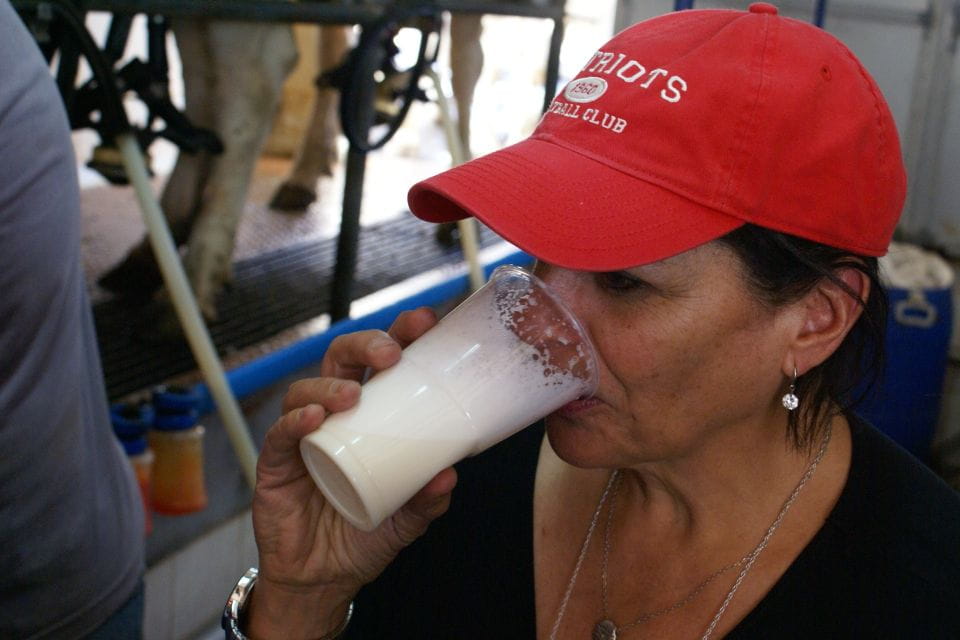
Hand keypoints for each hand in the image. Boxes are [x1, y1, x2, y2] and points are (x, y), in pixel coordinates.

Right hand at [247, 307, 457, 637]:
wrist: (323, 580)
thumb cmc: (364, 535)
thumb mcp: (407, 519)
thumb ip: (427, 500)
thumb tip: (449, 474)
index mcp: (371, 417)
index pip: (382, 364)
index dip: (400, 336)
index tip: (424, 322)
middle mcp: (336, 416)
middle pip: (342, 360)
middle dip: (365, 345)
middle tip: (390, 355)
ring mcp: (303, 436)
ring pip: (307, 389)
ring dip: (330, 384)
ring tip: (352, 396)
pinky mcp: (276, 463)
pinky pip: (280, 434)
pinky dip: (295, 421)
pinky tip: (313, 419)